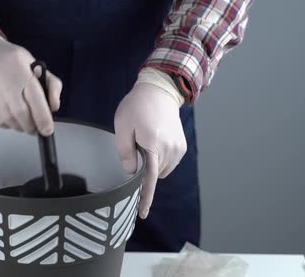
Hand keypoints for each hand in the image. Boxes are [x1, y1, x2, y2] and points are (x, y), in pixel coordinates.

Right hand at [0, 37, 61, 135]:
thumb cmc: (11, 60)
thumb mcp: (36, 65)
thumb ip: (52, 85)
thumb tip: (54, 107)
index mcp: (21, 70)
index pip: (35, 99)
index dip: (43, 119)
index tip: (48, 130)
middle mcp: (3, 81)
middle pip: (21, 114)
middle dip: (32, 125)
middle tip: (36, 127)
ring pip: (9, 121)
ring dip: (20, 125)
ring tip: (23, 117)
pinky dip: (8, 123)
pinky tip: (10, 113)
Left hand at [114, 82, 186, 218]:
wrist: (160, 91)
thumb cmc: (137, 106)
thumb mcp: (122, 126)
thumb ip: (125, 151)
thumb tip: (130, 172)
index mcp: (153, 144)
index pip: (149, 178)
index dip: (145, 197)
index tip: (142, 213)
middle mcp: (170, 149)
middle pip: (153, 174)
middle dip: (143, 167)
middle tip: (136, 144)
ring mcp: (178, 148)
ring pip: (161, 170)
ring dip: (152, 164)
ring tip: (145, 141)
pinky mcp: (182, 146)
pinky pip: (168, 163)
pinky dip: (159, 159)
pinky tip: (153, 143)